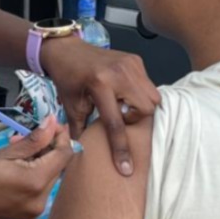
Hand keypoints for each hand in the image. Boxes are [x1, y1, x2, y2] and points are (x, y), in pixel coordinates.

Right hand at [0, 117, 74, 218]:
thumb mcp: (4, 152)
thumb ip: (33, 140)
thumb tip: (53, 122)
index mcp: (35, 182)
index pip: (63, 156)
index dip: (61, 137)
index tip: (53, 123)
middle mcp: (41, 200)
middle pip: (58, 167)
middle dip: (47, 147)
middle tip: (26, 135)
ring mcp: (35, 209)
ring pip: (49, 177)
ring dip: (39, 159)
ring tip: (17, 148)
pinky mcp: (29, 213)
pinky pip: (40, 188)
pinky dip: (33, 173)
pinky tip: (16, 165)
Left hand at [39, 36, 159, 176]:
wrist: (67, 50)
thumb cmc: (68, 79)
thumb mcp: (71, 107)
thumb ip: (80, 131)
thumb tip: (83, 156)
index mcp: (100, 85)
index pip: (116, 123)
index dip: (121, 148)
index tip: (126, 168)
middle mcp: (120, 73)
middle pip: (146, 108)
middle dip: (135, 118)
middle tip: (118, 114)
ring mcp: (131, 64)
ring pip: (152, 97)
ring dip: (139, 106)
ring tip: (121, 103)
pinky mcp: (136, 60)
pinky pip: (148, 84)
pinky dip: (140, 93)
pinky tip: (124, 93)